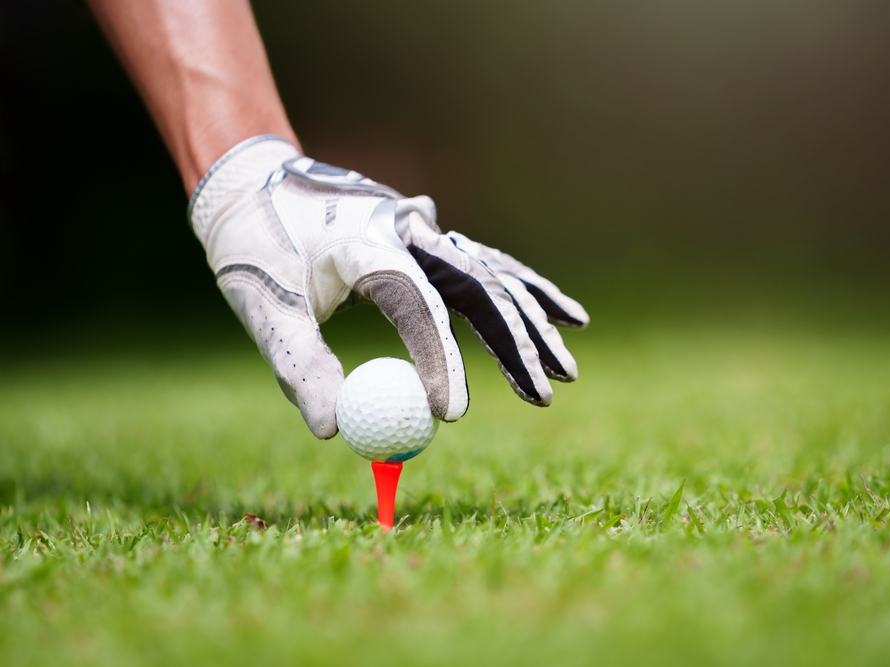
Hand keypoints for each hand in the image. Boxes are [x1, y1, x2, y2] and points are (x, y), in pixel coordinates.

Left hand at [189, 136, 588, 437]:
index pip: (417, 303)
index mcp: (367, 239)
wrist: (254, 180)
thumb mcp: (264, 307)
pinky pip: (488, 268)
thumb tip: (335, 431)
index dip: (439, 358)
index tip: (451, 414)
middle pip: (478, 286)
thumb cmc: (254, 245)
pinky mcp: (430, 238)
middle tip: (543, 394)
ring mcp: (425, 229)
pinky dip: (525, 294)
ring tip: (567, 370)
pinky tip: (565, 315)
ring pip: (494, 276)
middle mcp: (409, 228)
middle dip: (516, 343)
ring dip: (532, 323)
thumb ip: (299, 366)